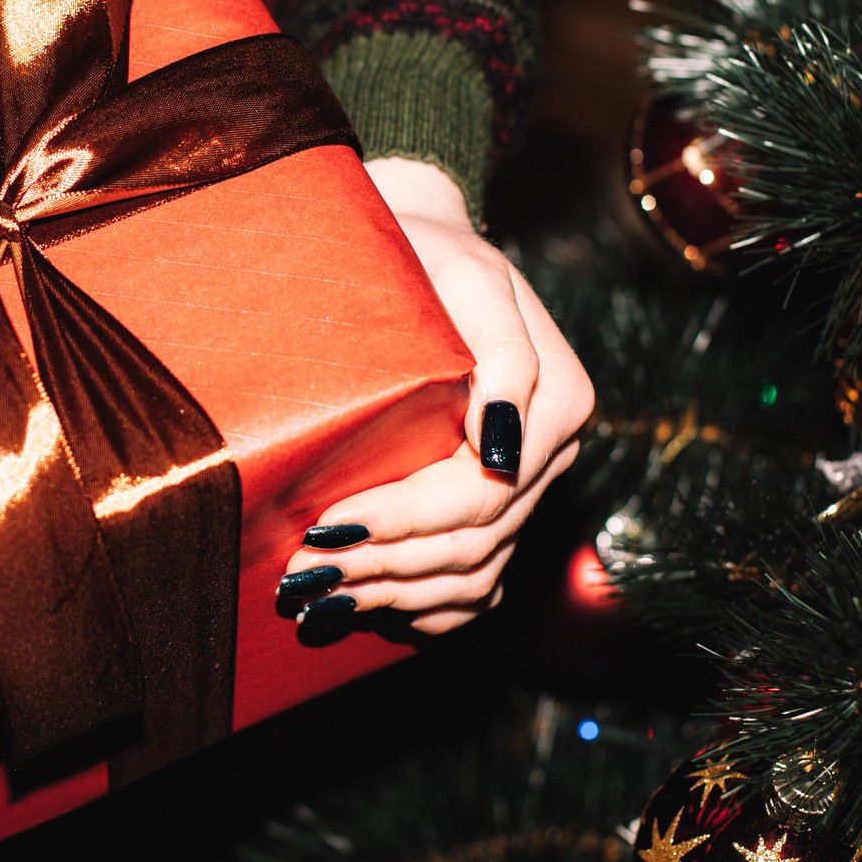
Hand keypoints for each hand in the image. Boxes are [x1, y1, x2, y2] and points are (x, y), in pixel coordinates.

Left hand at [277, 158, 593, 634]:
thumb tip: (503, 445)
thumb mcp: (467, 278)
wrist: (426, 249)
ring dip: (397, 594)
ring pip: (476, 573)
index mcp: (558, 400)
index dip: (405, 517)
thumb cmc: (431, 254)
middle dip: (386, 564)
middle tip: (302, 573)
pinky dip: (430, 609)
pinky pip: (479, 584)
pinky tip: (374, 613)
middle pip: (475, 541)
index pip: (483, 492)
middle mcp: (551, 452)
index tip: (327, 523)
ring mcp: (529, 484)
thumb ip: (502, 357)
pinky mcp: (499, 504)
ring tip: (320, 597)